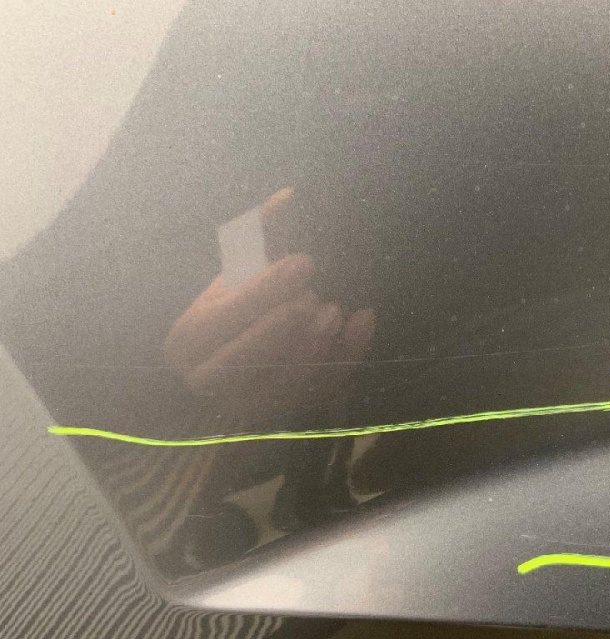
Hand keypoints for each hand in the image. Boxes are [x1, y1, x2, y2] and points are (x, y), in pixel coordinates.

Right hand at [164, 189, 374, 419]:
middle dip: (282, 329)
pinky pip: (320, 392)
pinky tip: (364, 322)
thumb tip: (288, 198)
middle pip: (244, 363)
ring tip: (338, 311)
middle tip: (316, 298)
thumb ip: (260, 239)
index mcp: (187, 342)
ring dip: (316, 349)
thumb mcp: (238, 272)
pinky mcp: (287, 412)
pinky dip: (346, 358)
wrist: (234, 358)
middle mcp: (209, 382)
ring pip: (283, 385)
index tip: (303, 263)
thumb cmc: (235, 307)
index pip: (223, 320)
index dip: (264, 292)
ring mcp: (248, 405)